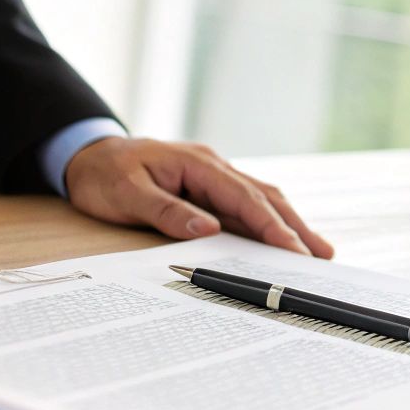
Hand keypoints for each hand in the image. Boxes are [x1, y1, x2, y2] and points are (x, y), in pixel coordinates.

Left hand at [63, 137, 332, 256]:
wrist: (86, 155)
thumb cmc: (104, 174)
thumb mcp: (127, 193)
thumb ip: (167, 211)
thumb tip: (208, 229)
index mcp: (198, 164)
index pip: (244, 197)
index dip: (271, 225)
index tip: (293, 249)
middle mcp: (213, 167)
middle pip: (264, 197)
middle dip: (295, 226)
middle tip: (322, 254)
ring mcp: (212, 177)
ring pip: (260, 200)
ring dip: (288, 224)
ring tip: (315, 250)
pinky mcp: (207, 190)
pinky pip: (245, 206)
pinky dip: (268, 222)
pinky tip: (282, 239)